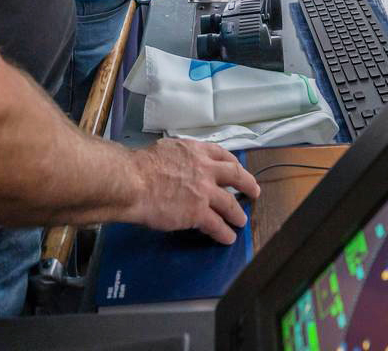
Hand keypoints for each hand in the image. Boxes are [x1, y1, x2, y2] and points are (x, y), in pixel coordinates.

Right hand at [125, 137, 260, 244]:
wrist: (133, 181)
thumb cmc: (140, 166)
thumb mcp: (165, 150)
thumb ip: (178, 156)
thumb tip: (177, 161)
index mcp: (195, 151)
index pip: (222, 154)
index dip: (233, 163)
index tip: (237, 168)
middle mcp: (205, 169)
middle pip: (235, 175)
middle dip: (247, 184)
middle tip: (254, 191)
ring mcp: (204, 192)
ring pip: (230, 204)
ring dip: (237, 214)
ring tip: (241, 221)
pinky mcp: (198, 213)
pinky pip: (217, 225)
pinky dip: (225, 232)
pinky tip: (228, 238)